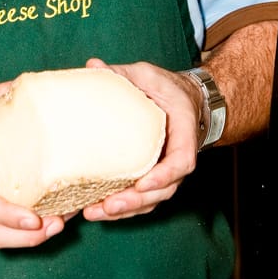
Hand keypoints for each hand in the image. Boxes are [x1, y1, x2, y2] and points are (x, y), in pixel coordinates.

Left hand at [80, 57, 201, 222]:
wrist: (181, 99)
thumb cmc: (166, 88)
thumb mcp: (148, 75)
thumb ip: (123, 73)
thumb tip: (93, 65)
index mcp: (183, 134)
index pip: (180, 162)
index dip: (164, 176)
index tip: (143, 185)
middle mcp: (176, 159)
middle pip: (162, 190)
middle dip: (135, 202)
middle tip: (108, 206)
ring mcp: (164, 171)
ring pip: (150, 200)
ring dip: (125, 211)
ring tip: (95, 213)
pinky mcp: (149, 177)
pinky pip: (140, 199)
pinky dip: (122, 208)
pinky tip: (96, 210)